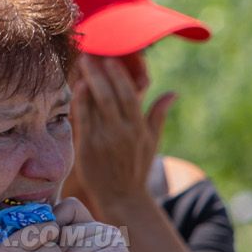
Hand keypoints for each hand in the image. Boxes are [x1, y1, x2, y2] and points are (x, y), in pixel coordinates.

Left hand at [71, 56, 174, 216]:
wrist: (122, 197)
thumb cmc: (136, 167)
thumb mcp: (151, 141)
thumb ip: (158, 114)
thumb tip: (173, 93)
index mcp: (138, 128)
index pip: (129, 95)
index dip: (120, 76)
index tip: (111, 58)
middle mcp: (122, 132)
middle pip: (111, 96)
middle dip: (102, 73)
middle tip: (93, 54)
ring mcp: (104, 139)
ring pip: (96, 105)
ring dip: (90, 82)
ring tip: (83, 64)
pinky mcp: (88, 147)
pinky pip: (84, 120)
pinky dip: (81, 103)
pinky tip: (78, 87)